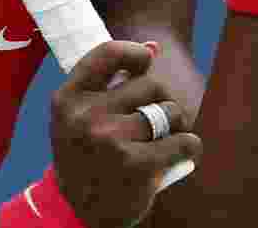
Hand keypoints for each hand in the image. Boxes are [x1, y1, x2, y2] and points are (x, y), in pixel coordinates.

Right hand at [49, 41, 202, 227]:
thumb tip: (153, 46)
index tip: (145, 62)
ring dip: (176, 123)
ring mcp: (111, 141)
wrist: (77, 211)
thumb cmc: (84, 154)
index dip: (135, 52)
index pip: (108, 53)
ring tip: (164, 138)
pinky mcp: (138, 166)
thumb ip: (110, 81)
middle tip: (155, 119)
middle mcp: (86, 117)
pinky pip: (185, 141)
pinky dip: (189, 146)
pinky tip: (181, 153)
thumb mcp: (79, 115)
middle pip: (150, 83)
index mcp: (67, 98)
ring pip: (170, 112)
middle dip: (162, 98)